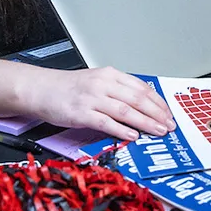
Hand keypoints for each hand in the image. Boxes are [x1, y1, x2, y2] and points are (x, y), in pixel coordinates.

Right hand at [30, 66, 175, 140]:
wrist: (41, 88)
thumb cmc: (68, 88)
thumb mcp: (96, 81)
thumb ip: (118, 90)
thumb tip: (143, 106)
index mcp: (108, 74)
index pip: (141, 87)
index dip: (158, 101)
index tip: (169, 113)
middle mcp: (102, 84)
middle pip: (137, 99)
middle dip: (157, 114)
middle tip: (169, 125)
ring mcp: (91, 98)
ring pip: (125, 111)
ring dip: (145, 123)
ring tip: (158, 131)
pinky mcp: (81, 113)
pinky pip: (106, 122)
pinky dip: (122, 130)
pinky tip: (133, 136)